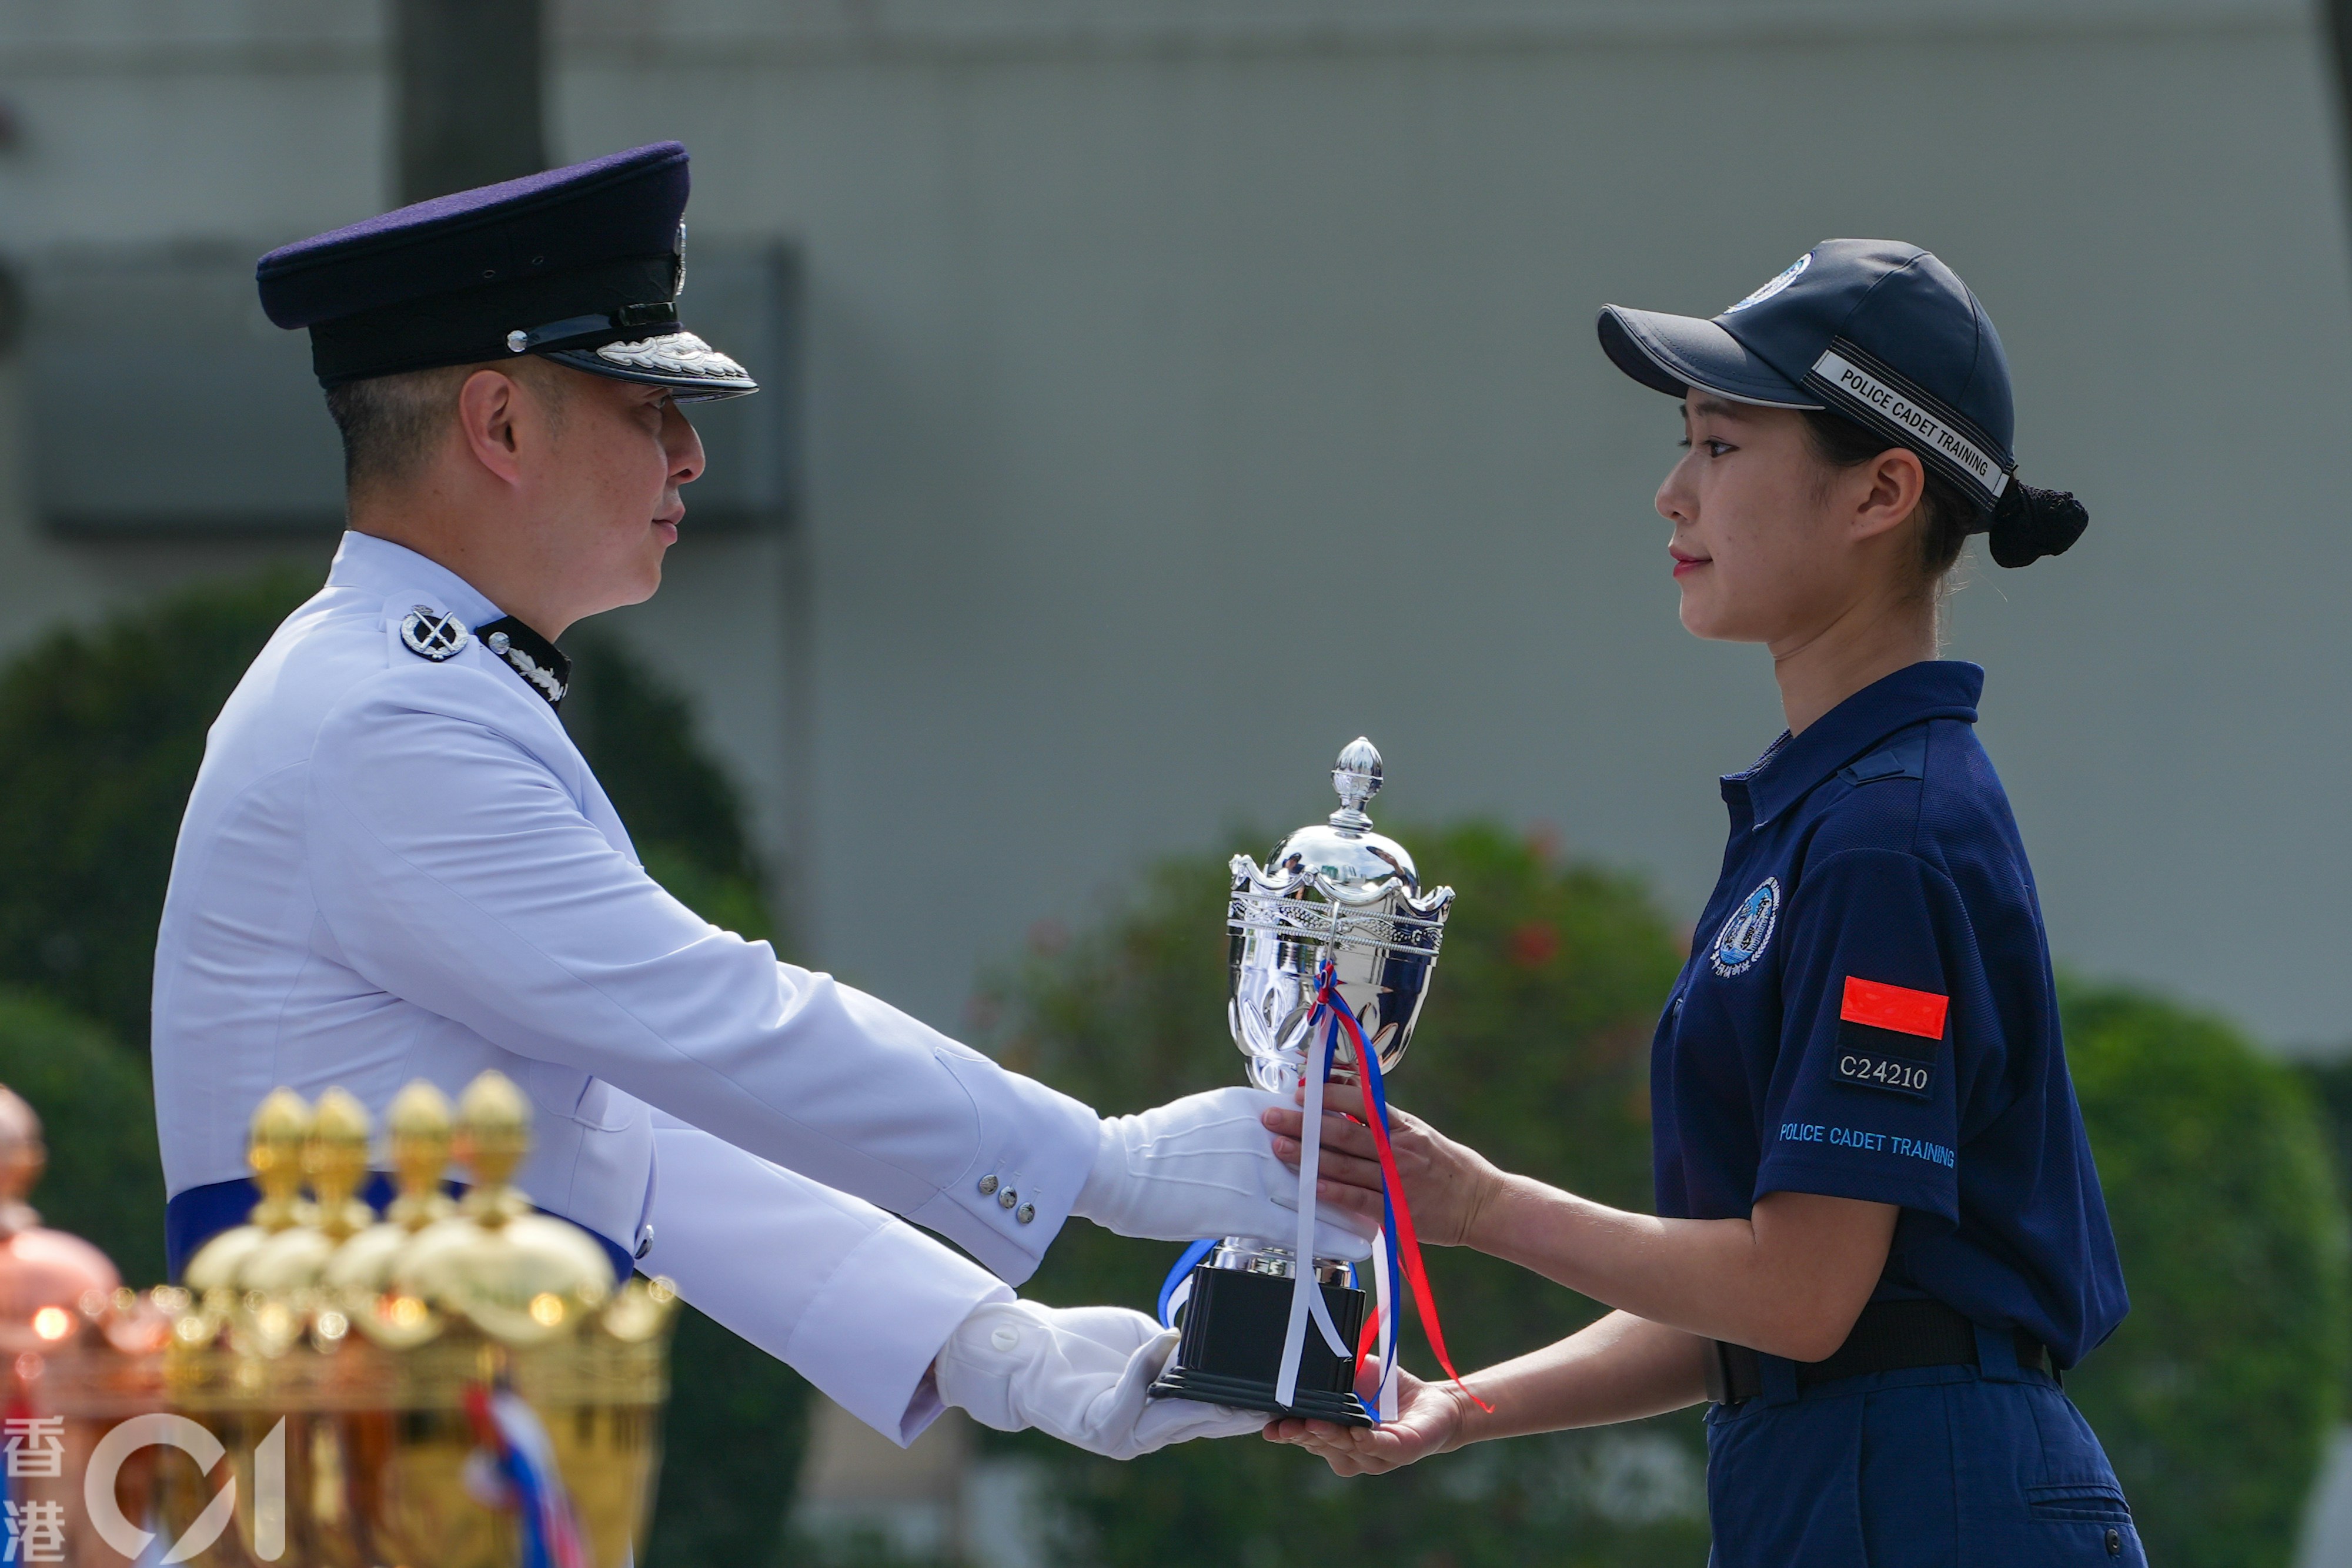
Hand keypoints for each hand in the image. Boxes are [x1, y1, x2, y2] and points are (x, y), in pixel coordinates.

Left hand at [933, 1299, 1264, 1459]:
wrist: (1030, 1350)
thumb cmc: (1086, 1344)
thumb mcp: (1144, 1343)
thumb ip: (1176, 1353)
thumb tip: (1205, 1350)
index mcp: (1160, 1414)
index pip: (1208, 1413)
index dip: (1240, 1405)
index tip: (1274, 1393)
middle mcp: (1145, 1433)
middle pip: (1200, 1422)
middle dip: (1236, 1411)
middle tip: (1272, 1399)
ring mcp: (1123, 1434)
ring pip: (1174, 1420)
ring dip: (1204, 1400)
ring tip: (1235, 1387)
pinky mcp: (1098, 1425)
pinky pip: (1130, 1403)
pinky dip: (1146, 1370)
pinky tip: (1162, 1342)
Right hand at [1072, 1086, 1375, 1259]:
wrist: (1113, 1167)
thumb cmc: (1151, 1146)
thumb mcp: (1206, 1117)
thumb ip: (1244, 1121)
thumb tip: (1270, 1124)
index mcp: (1250, 1106)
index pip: (1312, 1117)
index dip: (1345, 1135)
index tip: (1369, 1146)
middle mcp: (1259, 1133)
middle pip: (1325, 1154)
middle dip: (1360, 1172)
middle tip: (1392, 1184)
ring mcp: (1252, 1171)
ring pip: (1320, 1191)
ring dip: (1356, 1207)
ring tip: (1385, 1218)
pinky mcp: (1240, 1208)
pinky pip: (1299, 1225)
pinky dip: (1332, 1236)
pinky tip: (1357, 1247)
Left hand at [1261, 1098, 1503, 1248]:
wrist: (1481, 1203)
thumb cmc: (1445, 1165)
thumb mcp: (1418, 1132)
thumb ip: (1383, 1119)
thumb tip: (1345, 1094)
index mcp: (1403, 1127)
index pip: (1362, 1103)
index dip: (1329, 1096)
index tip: (1301, 1093)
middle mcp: (1397, 1150)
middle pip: (1343, 1133)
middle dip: (1304, 1125)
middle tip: (1272, 1118)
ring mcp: (1397, 1181)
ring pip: (1346, 1165)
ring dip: (1309, 1157)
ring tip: (1279, 1148)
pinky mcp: (1396, 1211)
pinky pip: (1360, 1199)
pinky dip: (1335, 1192)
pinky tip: (1311, 1186)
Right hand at [1262, 1360, 1467, 1475]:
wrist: (1433, 1402)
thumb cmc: (1387, 1390)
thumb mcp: (1352, 1374)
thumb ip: (1328, 1369)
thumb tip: (1300, 1346)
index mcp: (1334, 1435)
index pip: (1305, 1436)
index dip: (1286, 1433)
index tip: (1269, 1426)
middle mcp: (1350, 1451)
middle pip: (1321, 1445)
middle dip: (1302, 1434)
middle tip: (1286, 1424)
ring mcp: (1375, 1455)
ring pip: (1347, 1450)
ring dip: (1331, 1438)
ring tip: (1316, 1423)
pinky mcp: (1402, 1451)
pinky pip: (1381, 1448)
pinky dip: (1368, 1441)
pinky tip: (1357, 1431)